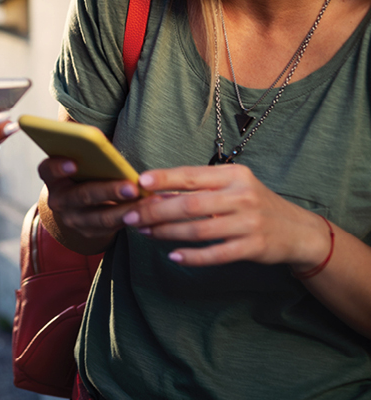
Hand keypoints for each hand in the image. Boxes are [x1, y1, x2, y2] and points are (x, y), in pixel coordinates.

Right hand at [38, 156, 142, 251]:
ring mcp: (73, 219)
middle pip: (82, 195)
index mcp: (52, 177)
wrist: (76, 206)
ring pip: (100, 217)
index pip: (48, 170)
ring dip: (125, 209)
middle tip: (131, 187)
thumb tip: (102, 140)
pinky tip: (148, 209)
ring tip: (145, 202)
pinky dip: (131, 217)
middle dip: (108, 191)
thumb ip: (85, 152)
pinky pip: (112, 227)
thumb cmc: (82, 172)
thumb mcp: (78, 162)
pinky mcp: (90, 233)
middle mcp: (58, 200)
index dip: (59, 166)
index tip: (74, 163)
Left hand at [123, 164, 330, 269]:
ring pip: (199, 230)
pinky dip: (193, 256)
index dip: (164, 178)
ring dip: (167, 233)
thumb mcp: (233, 187)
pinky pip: (216, 254)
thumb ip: (201, 188)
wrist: (298, 231)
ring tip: (145, 232)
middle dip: (156, 211)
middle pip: (190, 204)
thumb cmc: (254, 203)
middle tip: (132, 215)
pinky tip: (173, 256)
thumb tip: (156, 191)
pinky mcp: (253, 248)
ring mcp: (248, 223)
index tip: (140, 182)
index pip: (191, 175)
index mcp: (233, 175)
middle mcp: (241, 196)